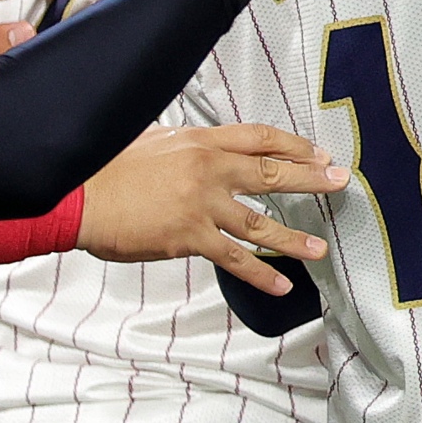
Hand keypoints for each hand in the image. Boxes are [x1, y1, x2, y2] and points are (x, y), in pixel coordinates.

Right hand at [78, 124, 346, 296]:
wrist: (79, 196)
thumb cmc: (109, 169)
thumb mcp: (157, 141)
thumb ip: (190, 146)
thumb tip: (208, 147)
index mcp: (203, 141)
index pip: (261, 138)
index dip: (294, 145)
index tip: (317, 153)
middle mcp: (210, 169)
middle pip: (273, 173)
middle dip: (312, 178)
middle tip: (341, 182)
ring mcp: (202, 205)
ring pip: (261, 222)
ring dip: (294, 238)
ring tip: (321, 247)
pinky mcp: (190, 237)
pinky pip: (234, 257)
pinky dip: (259, 273)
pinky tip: (281, 284)